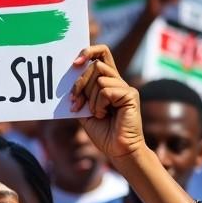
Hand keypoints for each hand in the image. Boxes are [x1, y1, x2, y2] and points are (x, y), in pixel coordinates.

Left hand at [69, 45, 143, 162]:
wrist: (118, 150)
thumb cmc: (103, 133)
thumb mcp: (85, 111)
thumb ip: (81, 94)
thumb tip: (71, 77)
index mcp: (108, 82)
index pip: (102, 54)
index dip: (89, 51)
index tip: (74, 63)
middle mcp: (118, 81)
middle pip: (95, 65)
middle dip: (79, 83)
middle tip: (74, 101)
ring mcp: (125, 87)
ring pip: (99, 78)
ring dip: (90, 98)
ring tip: (96, 113)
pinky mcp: (130, 95)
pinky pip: (106, 90)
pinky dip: (99, 104)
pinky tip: (104, 115)